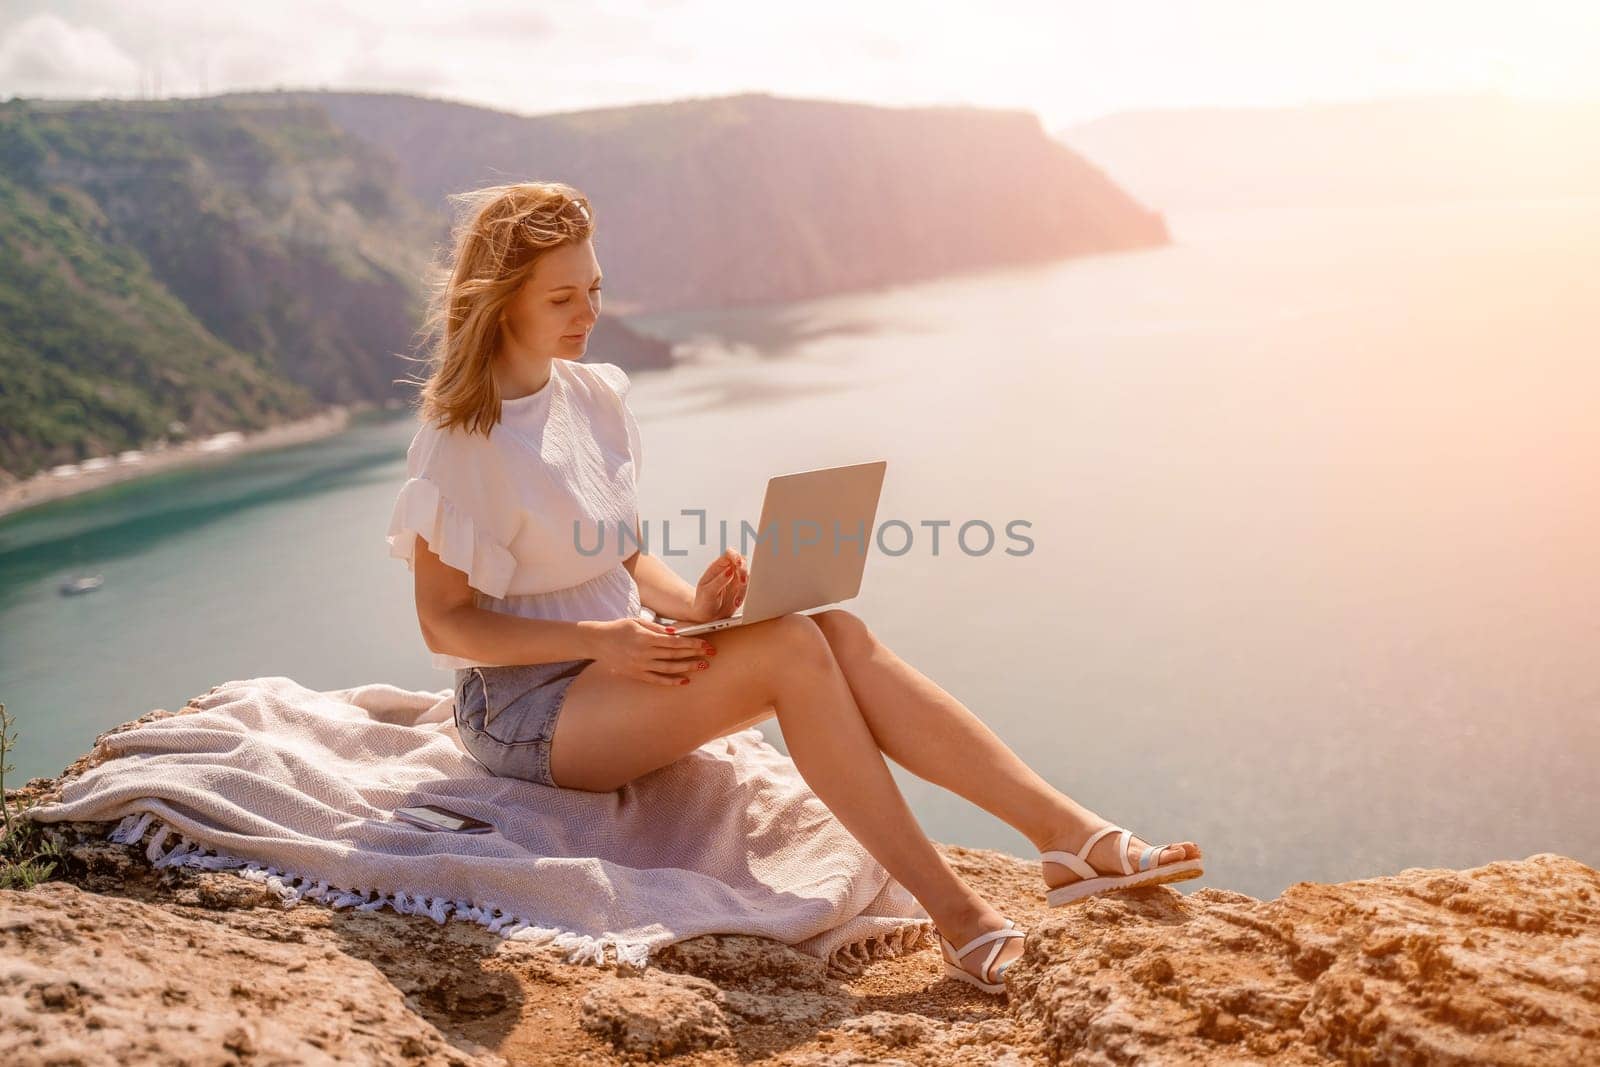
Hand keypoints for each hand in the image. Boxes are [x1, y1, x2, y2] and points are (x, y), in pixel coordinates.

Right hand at [580, 617, 716, 686]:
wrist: (597, 642)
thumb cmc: (619, 628)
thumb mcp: (637, 621)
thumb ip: (657, 628)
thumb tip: (676, 632)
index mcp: (645, 637)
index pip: (674, 642)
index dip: (691, 643)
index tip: (705, 643)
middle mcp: (643, 653)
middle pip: (674, 655)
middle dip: (694, 654)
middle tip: (711, 654)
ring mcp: (640, 665)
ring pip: (668, 669)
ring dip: (687, 668)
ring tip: (702, 666)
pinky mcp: (636, 674)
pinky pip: (656, 679)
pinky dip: (671, 681)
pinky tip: (684, 680)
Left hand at [685, 549, 746, 624]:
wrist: (706, 617)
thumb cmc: (703, 602)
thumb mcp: (707, 592)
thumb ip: (719, 581)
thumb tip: (730, 571)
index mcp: (716, 568)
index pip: (729, 554)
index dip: (735, 556)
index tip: (738, 564)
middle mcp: (727, 571)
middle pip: (742, 562)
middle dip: (744, 571)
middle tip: (742, 581)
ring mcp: (735, 580)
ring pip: (747, 575)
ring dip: (744, 586)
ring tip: (736, 599)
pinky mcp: (740, 590)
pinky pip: (748, 588)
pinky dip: (744, 596)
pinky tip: (736, 602)